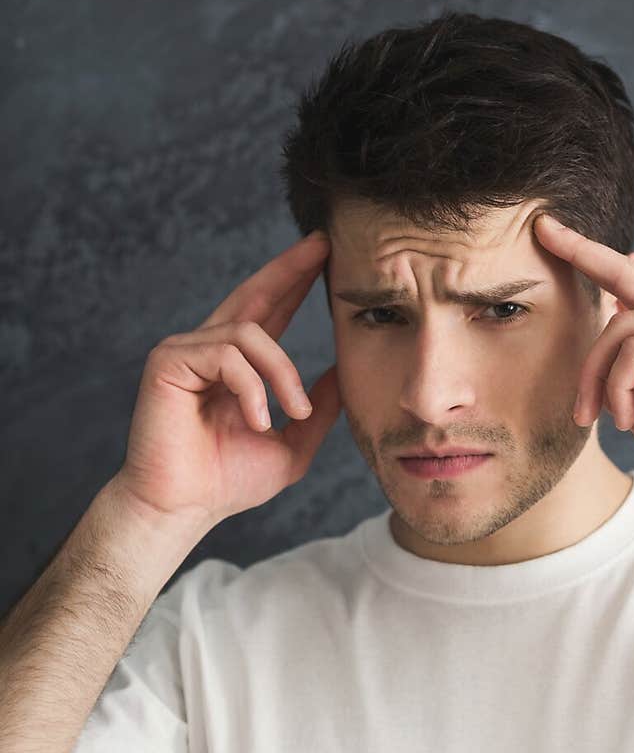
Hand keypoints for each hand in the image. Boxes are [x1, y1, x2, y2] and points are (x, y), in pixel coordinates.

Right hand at [116, 230, 340, 527]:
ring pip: (250, 334)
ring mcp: (186, 351)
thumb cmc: (227, 482)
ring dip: (282, 374)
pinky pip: (227, 356)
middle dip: (290, 268)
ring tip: (292, 413)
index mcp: (235, 365)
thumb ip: (317, 408)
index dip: (296, 282)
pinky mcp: (168, 360)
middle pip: (254, 294)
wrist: (184, 507)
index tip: (326, 256)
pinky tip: (257, 421)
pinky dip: (252, 388)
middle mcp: (208, 349)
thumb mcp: (292, 443)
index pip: (271, 311)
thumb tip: (346, 370)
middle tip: (323, 245)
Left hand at [532, 213, 633, 503]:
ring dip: (594, 377)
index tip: (561, 237)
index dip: (600, 260)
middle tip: (542, 229)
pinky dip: (617, 387)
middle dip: (581, 251)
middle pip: (626, 274)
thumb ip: (629, 385)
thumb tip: (607, 365)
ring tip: (591, 416)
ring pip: (620, 328)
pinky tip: (625, 418)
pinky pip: (632, 348)